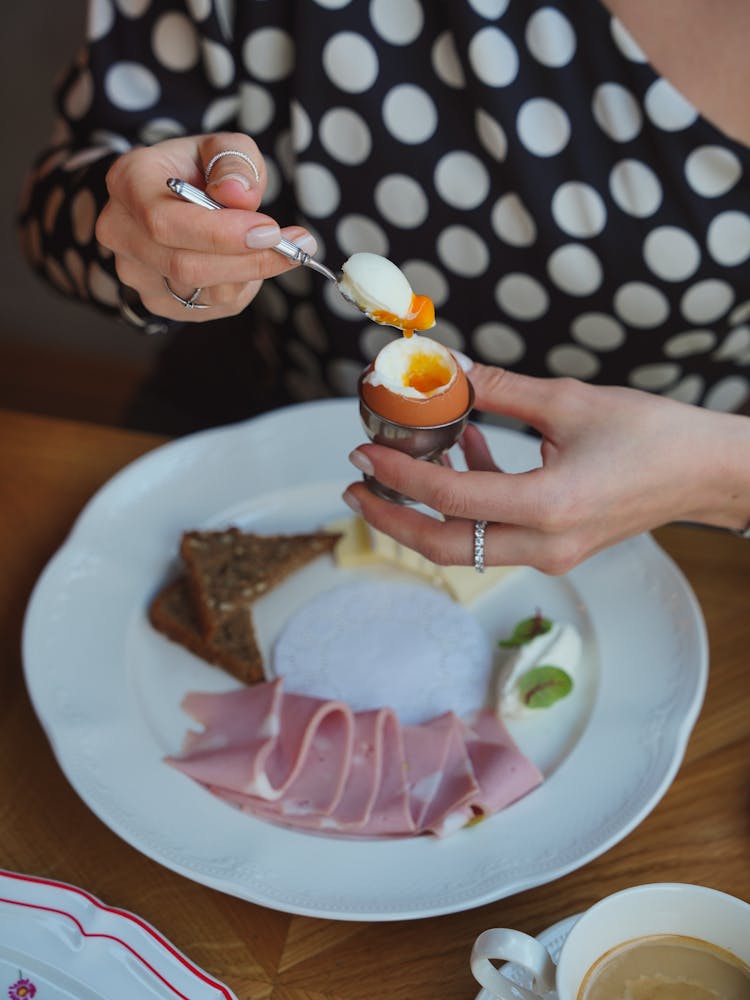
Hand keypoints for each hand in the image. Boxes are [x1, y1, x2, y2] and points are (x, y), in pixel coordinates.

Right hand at [95, 132, 316, 319]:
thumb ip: (234, 161)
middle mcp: (121, 232)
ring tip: (276, 248)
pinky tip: (247, 263)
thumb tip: (239, 195)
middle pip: (185, 265)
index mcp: (128, 183)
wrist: (174, 198)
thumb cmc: (200, 169)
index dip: (221, 233)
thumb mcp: (221, 147)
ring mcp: (136, 273)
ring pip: (203, 292)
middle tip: (297, 247)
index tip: (271, 230)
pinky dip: (242, 287)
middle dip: (249, 260)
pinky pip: (211, 306)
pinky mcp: (159, 302)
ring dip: (251, 274)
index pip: (164, 222)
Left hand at [343, 364, 749, 572]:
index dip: (399, 476)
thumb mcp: (569, 402)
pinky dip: (471, 499)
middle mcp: (545, 543)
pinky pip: (496, 531)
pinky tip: (464, 451)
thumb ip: (500, 389)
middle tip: (354, 489)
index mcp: (548, 507)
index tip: (362, 455)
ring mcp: (551, 553)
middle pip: (445, 544)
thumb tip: (447, 367)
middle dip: (392, 518)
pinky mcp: (557, 546)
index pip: (450, 498)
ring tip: (392, 472)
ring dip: (425, 511)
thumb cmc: (653, 436)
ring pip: (467, 544)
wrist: (706, 472)